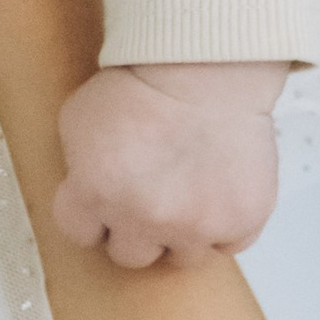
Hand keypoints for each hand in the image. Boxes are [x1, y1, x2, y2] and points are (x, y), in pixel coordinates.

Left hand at [54, 63, 287, 267]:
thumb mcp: (78, 118)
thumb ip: (77, 166)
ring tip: (192, 192)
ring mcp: (195, 225)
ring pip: (184, 256)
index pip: (82, 234)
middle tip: (153, 196)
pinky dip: (228, 223)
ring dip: (185, 231)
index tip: (108, 199)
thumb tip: (85, 190)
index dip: (95, 215)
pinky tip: (222, 192)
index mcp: (94, 195)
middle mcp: (142, 219)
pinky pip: (231, 243)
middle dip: (137, 229)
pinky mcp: (242, 221)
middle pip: (131, 255)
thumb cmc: (144, 80)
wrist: (209, 64)